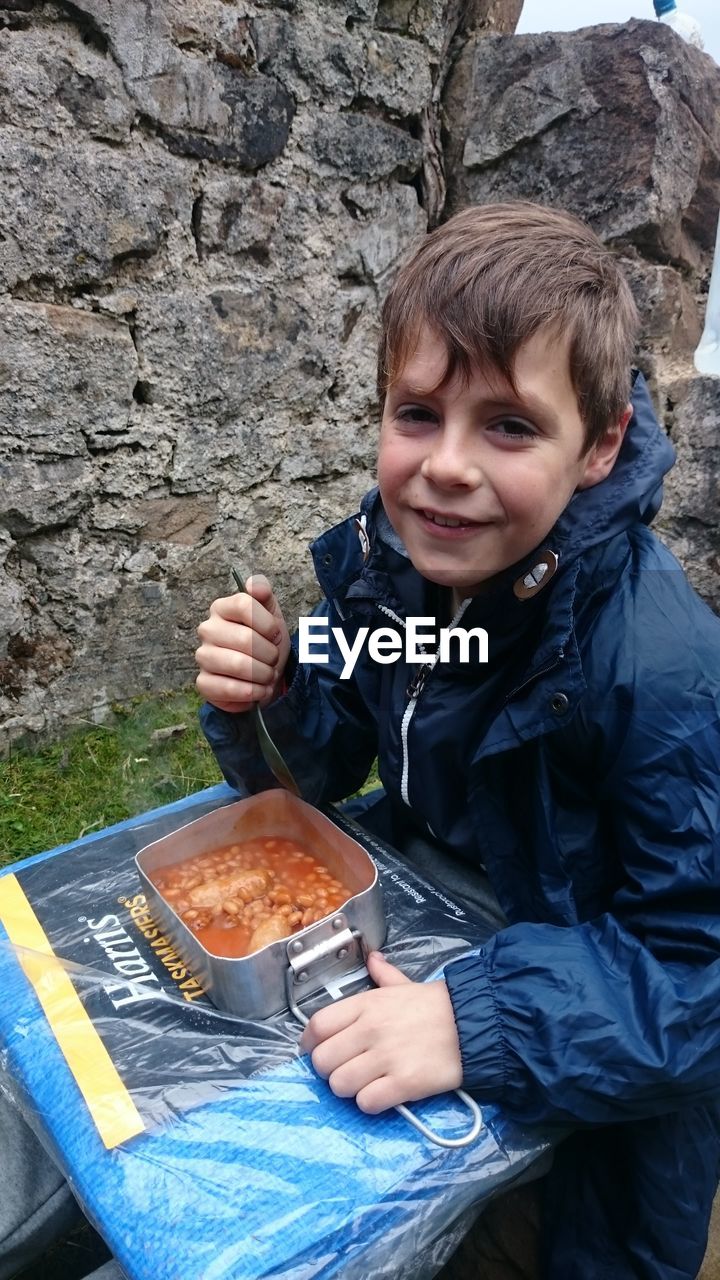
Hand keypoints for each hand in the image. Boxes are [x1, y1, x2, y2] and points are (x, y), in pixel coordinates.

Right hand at [195, 574, 290, 712]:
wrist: (264, 677)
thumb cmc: (267, 643)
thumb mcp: (272, 615)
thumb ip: (264, 595)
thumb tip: (254, 585)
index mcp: (222, 608)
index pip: (243, 604)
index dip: (267, 622)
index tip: (275, 634)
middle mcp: (207, 629)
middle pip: (245, 638)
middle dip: (269, 654)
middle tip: (273, 660)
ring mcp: (203, 656)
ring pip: (238, 665)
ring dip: (263, 674)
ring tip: (268, 676)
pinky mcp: (204, 683)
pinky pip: (230, 688)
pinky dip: (252, 692)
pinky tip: (259, 690)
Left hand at [299, 951, 461, 1112]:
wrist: (473, 1025)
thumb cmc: (436, 1007)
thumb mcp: (405, 985)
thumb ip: (383, 974)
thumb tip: (372, 958)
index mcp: (366, 1004)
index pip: (318, 1025)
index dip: (309, 1042)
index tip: (314, 1049)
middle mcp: (371, 1029)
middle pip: (323, 1060)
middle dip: (329, 1069)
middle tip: (343, 1069)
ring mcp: (386, 1057)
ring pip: (340, 1084)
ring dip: (348, 1088)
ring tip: (363, 1083)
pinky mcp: (404, 1083)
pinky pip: (367, 1102)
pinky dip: (370, 1102)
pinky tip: (382, 1094)